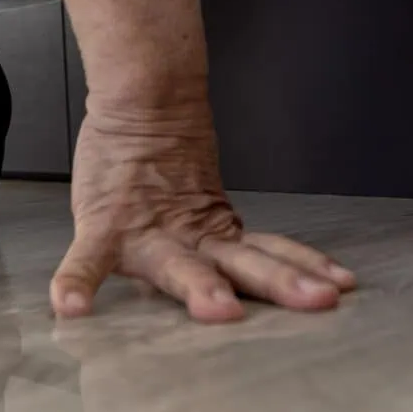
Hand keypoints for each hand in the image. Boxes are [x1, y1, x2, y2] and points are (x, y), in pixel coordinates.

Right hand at [50, 98, 356, 322]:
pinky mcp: (104, 227)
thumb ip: (232, 241)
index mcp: (216, 234)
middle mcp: (190, 237)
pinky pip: (87, 260)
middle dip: (280, 283)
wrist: (139, 101)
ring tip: (218, 310)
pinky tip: (71, 306)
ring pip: (180, 265)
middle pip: (244, 262)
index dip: (307, 267)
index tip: (341, 286)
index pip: (271, 253)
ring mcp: (147, 233)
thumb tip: (283, 273)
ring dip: (201, 287)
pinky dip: (77, 282)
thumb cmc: (164, 160)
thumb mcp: (204, 203)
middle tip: (314, 299)